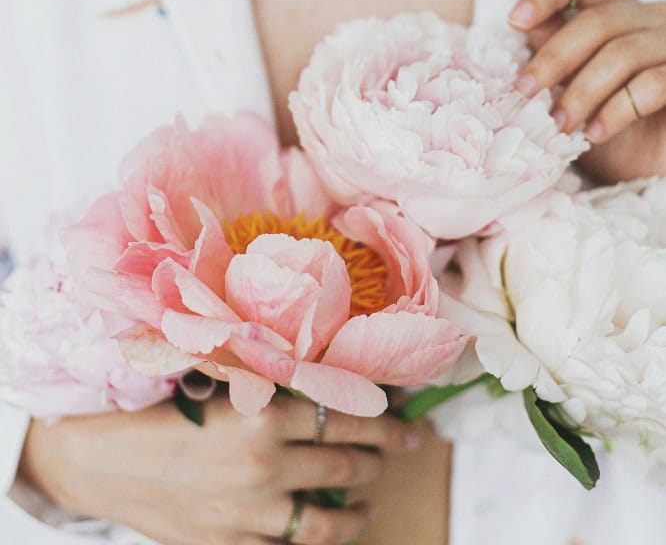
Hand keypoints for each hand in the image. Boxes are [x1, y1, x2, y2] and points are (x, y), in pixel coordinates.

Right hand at [19, 394, 424, 544]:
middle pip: (346, 463)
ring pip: (327, 519)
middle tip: (399, 453)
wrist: (103, 460)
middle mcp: (263, 463)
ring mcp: (248, 511)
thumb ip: (272, 385)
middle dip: (381, 458)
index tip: (411, 424)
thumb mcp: (219, 384)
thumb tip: (325, 382)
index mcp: (263, 415)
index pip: (345, 417)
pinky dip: (315, 541)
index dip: (386, 422)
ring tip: (370, 504)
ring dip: (359, 510)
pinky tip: (326, 532)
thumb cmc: (162, 411)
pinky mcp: (229, 543)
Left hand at [508, 0, 665, 181]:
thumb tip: (520, 26)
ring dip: (581, 93)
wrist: (651, 172)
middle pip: (598, 21)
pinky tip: (595, 134)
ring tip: (559, 126)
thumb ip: (554, 58)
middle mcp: (652, 21)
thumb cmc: (610, 135)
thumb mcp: (572, 93)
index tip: (516, 20)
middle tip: (525, 92)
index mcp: (619, 17)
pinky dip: (616, 110)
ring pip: (623, 53)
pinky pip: (652, 84)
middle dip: (553, 59)